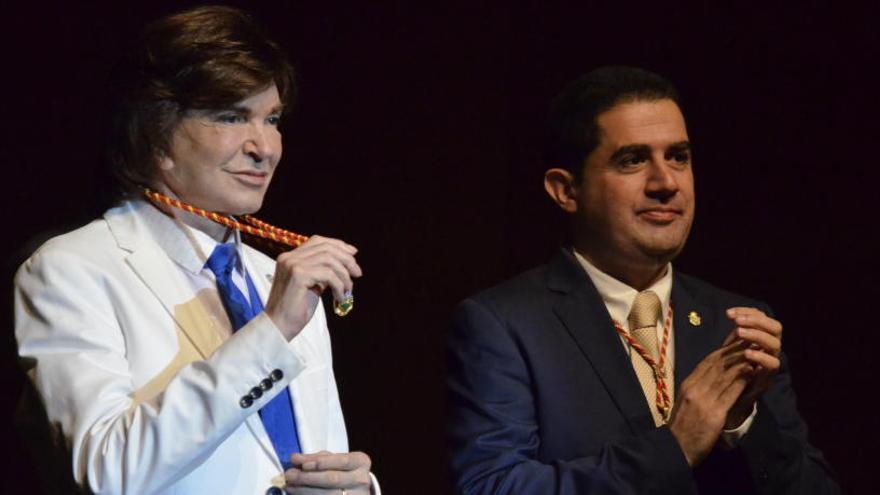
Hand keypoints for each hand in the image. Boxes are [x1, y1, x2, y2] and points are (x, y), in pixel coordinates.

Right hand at [264, 236, 361, 340]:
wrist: (279, 327)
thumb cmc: (295, 310)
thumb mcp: (312, 286)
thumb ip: (322, 273)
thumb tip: (343, 265)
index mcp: (290, 257)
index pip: (317, 241)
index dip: (338, 245)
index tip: (354, 253)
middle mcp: (289, 257)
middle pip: (325, 247)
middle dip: (346, 259)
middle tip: (358, 273)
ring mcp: (292, 265)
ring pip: (329, 259)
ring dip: (344, 274)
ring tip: (348, 289)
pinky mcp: (298, 275)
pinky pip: (327, 274)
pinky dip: (338, 285)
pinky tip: (339, 297)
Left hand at [284, 451, 371, 493]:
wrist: (355, 490)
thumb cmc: (341, 471)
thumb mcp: (334, 460)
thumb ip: (316, 458)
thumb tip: (295, 458)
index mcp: (360, 462)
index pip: (341, 460)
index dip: (321, 462)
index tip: (302, 464)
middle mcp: (362, 479)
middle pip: (332, 479)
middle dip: (308, 477)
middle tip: (289, 475)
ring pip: (328, 494)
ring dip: (304, 490)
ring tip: (289, 486)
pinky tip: (297, 494)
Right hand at [668, 338, 753, 466]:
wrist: (674, 448)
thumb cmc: (681, 427)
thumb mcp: (686, 401)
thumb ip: (698, 388)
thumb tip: (710, 376)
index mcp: (688, 384)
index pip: (707, 362)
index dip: (724, 349)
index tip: (736, 340)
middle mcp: (695, 388)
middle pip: (717, 364)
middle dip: (734, 349)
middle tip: (749, 337)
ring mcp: (704, 400)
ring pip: (725, 374)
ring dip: (742, 360)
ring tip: (754, 349)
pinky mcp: (713, 414)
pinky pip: (730, 393)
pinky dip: (742, 380)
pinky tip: (751, 371)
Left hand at [722, 307, 782, 428]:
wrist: (729, 401)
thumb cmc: (728, 372)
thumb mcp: (730, 350)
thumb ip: (734, 336)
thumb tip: (731, 314)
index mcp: (761, 338)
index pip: (762, 317)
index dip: (748, 312)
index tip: (729, 313)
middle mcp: (770, 349)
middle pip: (776, 327)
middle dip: (757, 321)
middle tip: (737, 321)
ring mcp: (771, 363)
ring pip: (775, 343)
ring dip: (758, 335)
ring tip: (740, 332)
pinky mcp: (769, 378)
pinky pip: (773, 365)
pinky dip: (761, 357)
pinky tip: (747, 353)